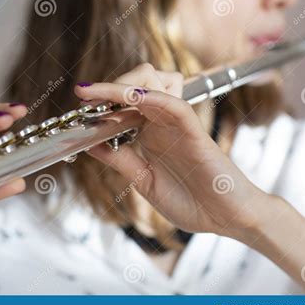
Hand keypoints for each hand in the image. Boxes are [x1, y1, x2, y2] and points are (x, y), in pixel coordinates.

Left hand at [75, 64, 269, 238]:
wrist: (227, 219)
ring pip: (154, 85)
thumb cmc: (191, 201)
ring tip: (94, 93)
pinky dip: (152, 98)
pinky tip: (130, 97)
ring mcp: (178, 125)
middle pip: (137, 84)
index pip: (124, 105)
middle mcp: (162, 124)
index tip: (77, 97)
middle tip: (84, 94)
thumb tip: (90, 144)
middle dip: (109, 85)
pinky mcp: (196, 132)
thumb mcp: (143, 180)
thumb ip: (120, 159)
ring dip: (123, 85)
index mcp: (150, 134)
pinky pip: (175, 107)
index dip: (100, 98)